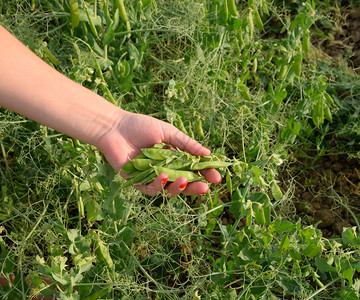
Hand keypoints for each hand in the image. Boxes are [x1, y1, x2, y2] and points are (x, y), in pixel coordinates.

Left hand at [96, 111, 221, 196]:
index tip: (216, 177)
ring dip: (178, 187)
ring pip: (169, 189)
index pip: (193, 169)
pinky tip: (164, 176)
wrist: (114, 127)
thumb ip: (187, 144)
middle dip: (195, 186)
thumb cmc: (140, 126)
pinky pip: (151, 188)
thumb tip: (208, 154)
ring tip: (185, 180)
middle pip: (183, 183)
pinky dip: (159, 184)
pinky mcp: (138, 182)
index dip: (204, 174)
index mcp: (174, 157)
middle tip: (205, 187)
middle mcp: (165, 169)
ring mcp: (152, 177)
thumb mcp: (168, 132)